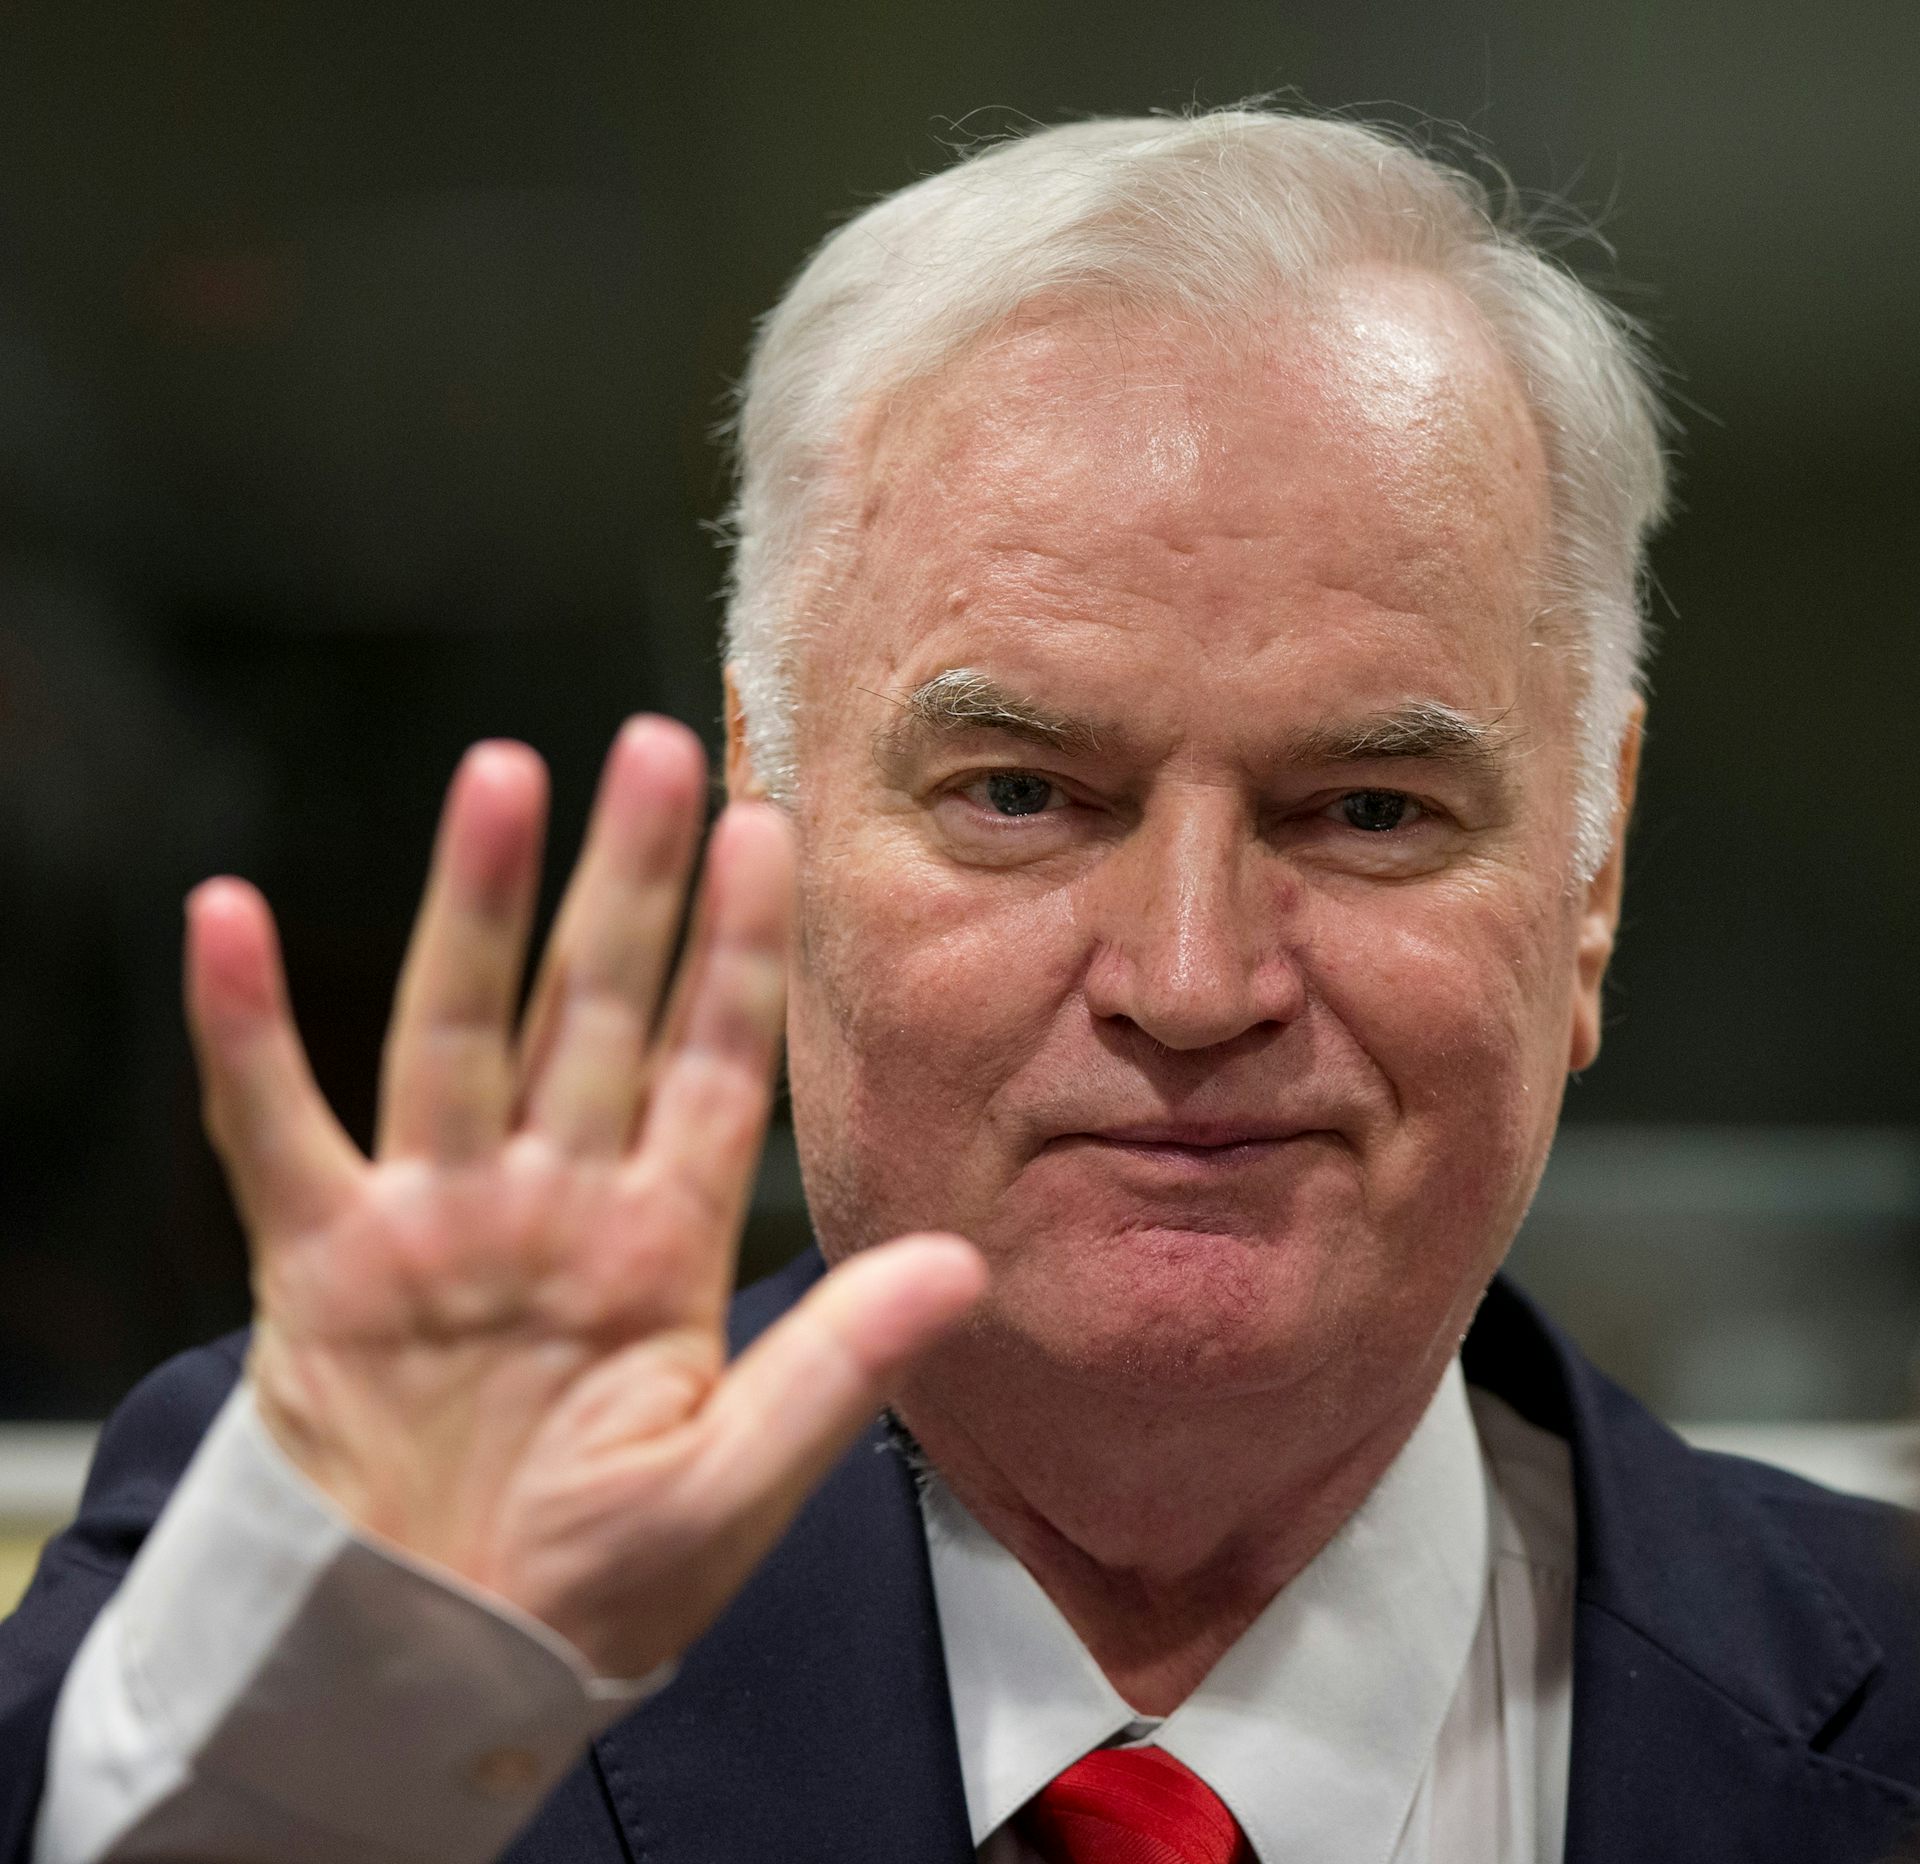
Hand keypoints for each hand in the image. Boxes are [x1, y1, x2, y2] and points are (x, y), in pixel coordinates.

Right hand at [182, 718, 983, 1677]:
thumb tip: (966, 1267)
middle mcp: (554, 1202)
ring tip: (499, 778)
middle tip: (659, 749)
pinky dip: (247, 1033)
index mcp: (661, 1245)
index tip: (774, 832)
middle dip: (628, 884)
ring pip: (459, 1032)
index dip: (745, 950)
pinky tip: (228, 922)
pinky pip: (276, 1130)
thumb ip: (837, 1369)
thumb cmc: (594, 1581)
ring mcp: (437, 1220)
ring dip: (473, 908)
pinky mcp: (323, 1266)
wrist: (440, 1657)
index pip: (717, 1065)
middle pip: (597, 1010)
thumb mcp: (730, 1486)